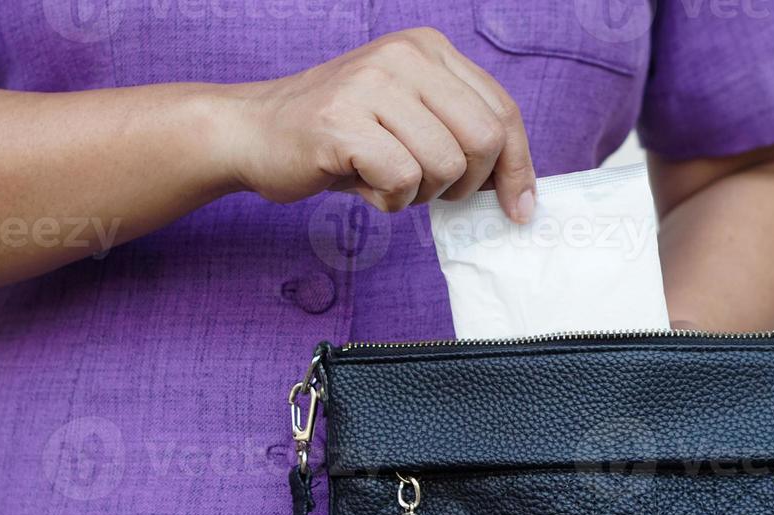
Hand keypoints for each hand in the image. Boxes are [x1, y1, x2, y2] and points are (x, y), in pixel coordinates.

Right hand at [221, 28, 535, 220]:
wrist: (254, 132)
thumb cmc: (340, 136)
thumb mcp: (409, 118)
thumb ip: (459, 133)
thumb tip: (517, 187)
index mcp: (428, 48)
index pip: (501, 110)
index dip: (518, 166)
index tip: (519, 207)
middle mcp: (404, 55)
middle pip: (483, 139)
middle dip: (467, 184)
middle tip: (431, 193)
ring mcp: (371, 85)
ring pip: (445, 164)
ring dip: (421, 194)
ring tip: (386, 181)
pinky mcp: (342, 122)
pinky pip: (402, 180)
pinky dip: (389, 200)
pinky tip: (362, 184)